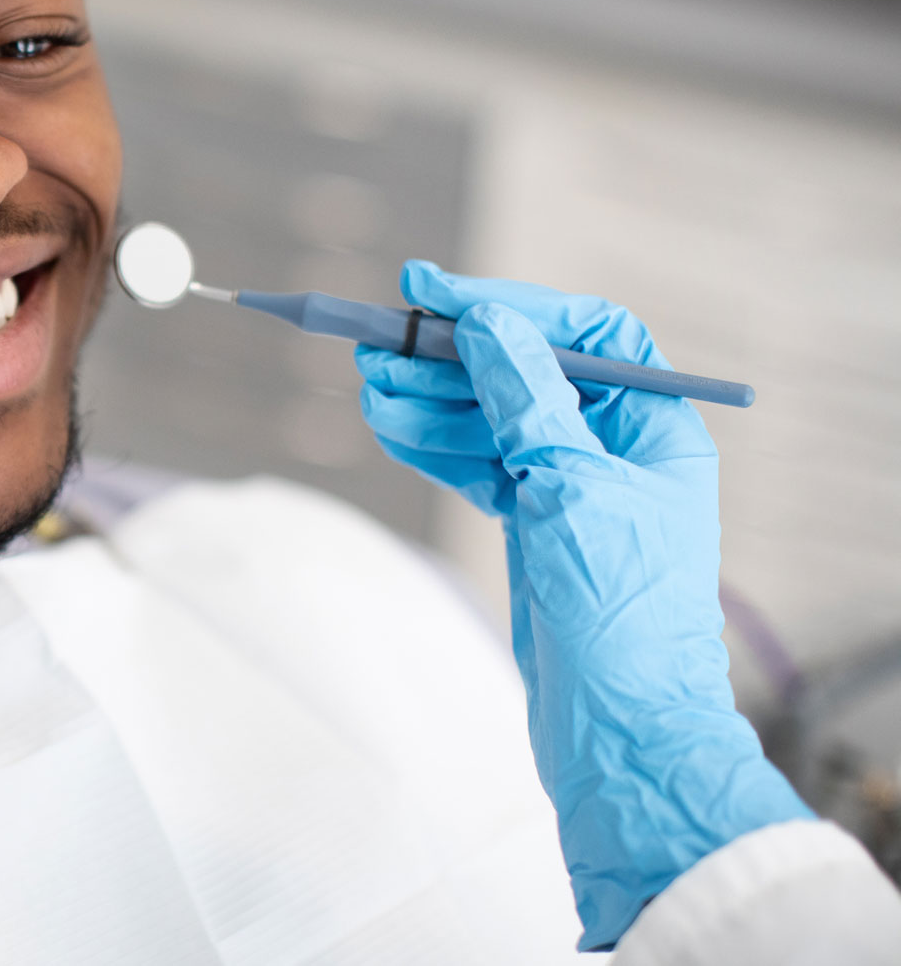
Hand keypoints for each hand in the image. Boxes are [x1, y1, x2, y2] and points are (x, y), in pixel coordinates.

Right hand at [356, 262, 809, 949]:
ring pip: (490, 418)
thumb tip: (487, 322)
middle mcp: (616, 449)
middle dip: (449, 357)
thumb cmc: (620, 616)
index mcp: (654, 428)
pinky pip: (476, 462)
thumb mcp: (571, 487)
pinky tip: (389, 424)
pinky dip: (432, 442)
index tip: (433, 292)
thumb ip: (525, 397)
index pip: (582, 332)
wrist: (620, 733)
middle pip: (523, 371)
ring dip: (428, 399)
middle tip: (378, 344)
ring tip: (371, 387)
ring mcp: (571, 488)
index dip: (508, 305)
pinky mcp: (533, 526)